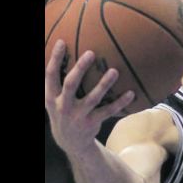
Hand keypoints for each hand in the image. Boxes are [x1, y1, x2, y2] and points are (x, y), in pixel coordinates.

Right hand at [44, 40, 134, 154]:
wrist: (70, 141)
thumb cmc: (64, 110)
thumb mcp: (55, 98)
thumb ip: (58, 81)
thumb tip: (65, 52)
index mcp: (51, 97)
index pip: (50, 75)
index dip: (55, 58)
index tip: (62, 42)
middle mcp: (63, 106)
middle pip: (70, 84)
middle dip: (80, 69)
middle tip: (91, 53)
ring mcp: (78, 115)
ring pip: (92, 98)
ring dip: (104, 84)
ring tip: (115, 71)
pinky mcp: (92, 123)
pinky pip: (108, 111)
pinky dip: (120, 103)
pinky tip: (131, 93)